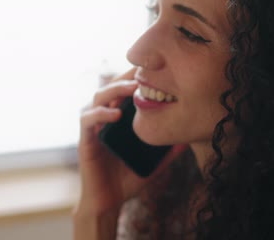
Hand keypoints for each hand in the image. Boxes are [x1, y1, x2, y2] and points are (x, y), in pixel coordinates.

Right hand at [75, 67, 187, 216]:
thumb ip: (167, 150)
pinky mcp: (85, 141)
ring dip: (114, 89)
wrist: (108, 203)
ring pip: (98, 98)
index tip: (153, 69)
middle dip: (126, 76)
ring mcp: (93, 128)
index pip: (124, 90)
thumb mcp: (153, 162)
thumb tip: (188, 139)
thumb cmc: (127, 180)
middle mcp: (104, 119)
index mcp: (118, 119)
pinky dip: (99, 114)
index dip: (135, 77)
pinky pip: (87, 120)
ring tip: (132, 88)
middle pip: (110, 86)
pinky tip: (115, 114)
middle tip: (143, 72)